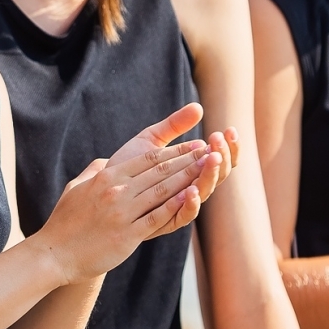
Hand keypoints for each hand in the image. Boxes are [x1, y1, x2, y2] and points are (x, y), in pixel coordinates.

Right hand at [41, 109, 224, 284]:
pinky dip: (176, 207)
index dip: (174, 151)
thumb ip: (94, 172)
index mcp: (106, 176)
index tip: (194, 145)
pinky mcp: (126, 234)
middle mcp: (116, 190)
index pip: (148, 159)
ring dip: (188, 179)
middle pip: (160, 171)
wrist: (54, 254)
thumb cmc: (64, 221)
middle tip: (210, 152)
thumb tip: (105, 162)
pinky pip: (156, 218)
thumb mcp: (77, 187)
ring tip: (207, 171)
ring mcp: (121, 212)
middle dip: (188, 160)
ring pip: (162, 191)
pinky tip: (192, 198)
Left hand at [106, 102, 240, 205]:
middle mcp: (191, 188)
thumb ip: (174, 126)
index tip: (229, 130)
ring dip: (209, 176)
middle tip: (218, 140)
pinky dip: (189, 204)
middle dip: (222, 157)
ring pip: (204, 194)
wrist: (99, 191)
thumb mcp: (151, 141)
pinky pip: (183, 217)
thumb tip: (198, 107)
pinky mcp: (164, 221)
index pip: (221, 159)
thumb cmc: (127, 166)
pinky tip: (191, 189)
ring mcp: (179, 206)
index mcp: (192, 170)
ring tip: (211, 158)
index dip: (229, 147)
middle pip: (218, 176)